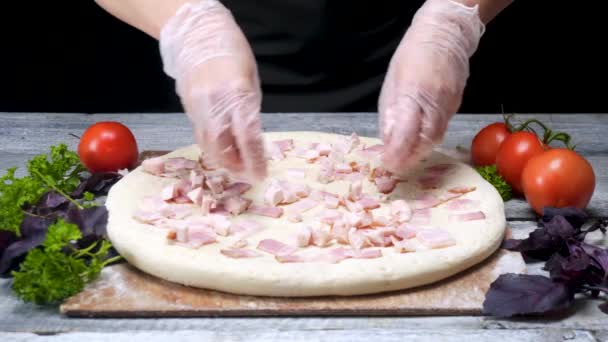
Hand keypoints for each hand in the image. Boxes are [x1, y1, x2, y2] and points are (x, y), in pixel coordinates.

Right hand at [159, 0, 266, 180]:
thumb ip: (250, 110)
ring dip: (224, 161)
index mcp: (237, 94)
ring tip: (238, 167)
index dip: (254, 159)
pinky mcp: (188, 109)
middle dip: (237, 165)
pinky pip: (201, 135)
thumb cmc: (233, 54)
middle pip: (224, 147)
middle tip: (249, 174)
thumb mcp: (251, 81)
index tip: (261, 174)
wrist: (197, 36)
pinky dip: (213, 147)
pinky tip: (223, 152)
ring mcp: (198, 108)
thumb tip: (253, 139)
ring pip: (209, 145)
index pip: (247, 136)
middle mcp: (215, 104)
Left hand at [378, 0, 484, 174]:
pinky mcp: (456, 106)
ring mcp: (448, 105)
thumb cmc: (412, 56)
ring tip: (404, 160)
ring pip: (435, 138)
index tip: (388, 163)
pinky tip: (418, 144)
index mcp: (413, 93)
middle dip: (408, 158)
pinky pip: (442, 129)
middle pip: (423, 140)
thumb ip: (390, 113)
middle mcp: (433, 102)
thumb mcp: (392, 82)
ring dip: (419, 152)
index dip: (397, 151)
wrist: (446, 36)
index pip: (405, 131)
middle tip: (395, 167)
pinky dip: (429, 141)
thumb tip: (388, 141)